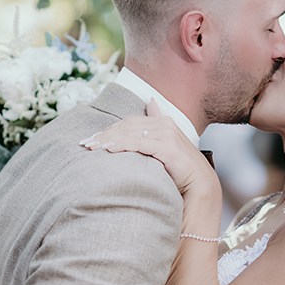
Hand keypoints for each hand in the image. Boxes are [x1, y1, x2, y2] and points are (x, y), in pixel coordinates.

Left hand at [80, 99, 217, 197]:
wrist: (199, 184)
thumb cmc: (180, 168)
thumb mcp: (165, 144)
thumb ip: (156, 124)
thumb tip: (151, 100)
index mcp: (162, 121)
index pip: (129, 121)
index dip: (109, 129)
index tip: (92, 139)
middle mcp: (165, 124)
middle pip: (126, 125)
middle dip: (104, 134)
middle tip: (85, 144)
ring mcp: (167, 134)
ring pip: (130, 133)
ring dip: (108, 140)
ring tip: (92, 147)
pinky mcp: (167, 147)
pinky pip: (139, 144)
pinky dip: (122, 145)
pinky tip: (109, 150)